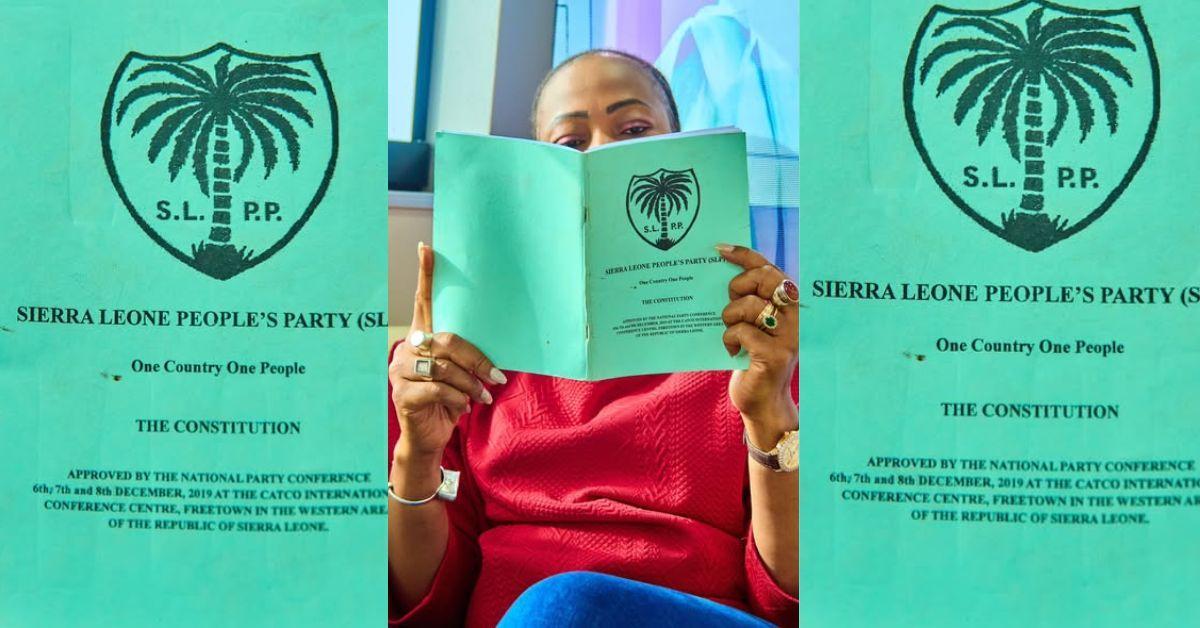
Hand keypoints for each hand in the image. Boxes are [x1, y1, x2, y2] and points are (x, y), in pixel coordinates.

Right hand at [389, 243, 505, 460]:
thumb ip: (464, 357)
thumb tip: (495, 353)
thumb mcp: (459, 374)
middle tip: (496, 375)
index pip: (422, 302)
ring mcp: (401, 371)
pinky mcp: (403, 394)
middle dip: (475, 359)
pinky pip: (439, 390)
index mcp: (422, 337)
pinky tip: (462, 407)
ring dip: (470, 384)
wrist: (428, 437)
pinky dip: (457, 399)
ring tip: (482, 396)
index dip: (425, 275)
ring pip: (445, 368)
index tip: (426, 248)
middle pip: (447, 341)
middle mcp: (408, 348)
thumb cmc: (447, 400)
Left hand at [717, 244, 798, 439]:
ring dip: (730, 317)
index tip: (720, 249)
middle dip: (738, 285)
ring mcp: (788, 336)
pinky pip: (743, 332)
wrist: (764, 403)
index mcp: (790, 305)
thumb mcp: (754, 324)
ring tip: (731, 333)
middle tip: (729, 302)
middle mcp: (796, 317)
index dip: (745, 255)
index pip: (770, 268)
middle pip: (765, 279)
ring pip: (750, 305)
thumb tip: (723, 270)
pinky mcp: (775, 355)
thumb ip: (749, 300)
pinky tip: (732, 351)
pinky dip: (730, 339)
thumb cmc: (754, 359)